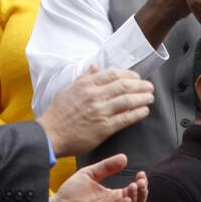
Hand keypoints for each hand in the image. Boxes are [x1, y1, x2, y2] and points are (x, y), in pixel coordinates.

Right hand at [36, 67, 154, 156]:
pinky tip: (144, 111)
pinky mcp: (104, 128)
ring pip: (127, 101)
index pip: (113, 74)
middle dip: (140, 86)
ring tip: (150, 97)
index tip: (137, 77)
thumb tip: (96, 66)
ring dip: (142, 98)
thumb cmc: (58, 113)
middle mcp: (94, 96)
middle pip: (124, 86)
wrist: (50, 134)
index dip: (129, 75)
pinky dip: (137, 113)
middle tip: (149, 87)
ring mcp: (100, 112)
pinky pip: (125, 118)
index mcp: (86, 85)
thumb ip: (84, 78)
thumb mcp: (69, 89)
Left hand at [37, 154, 147, 201]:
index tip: (141, 173)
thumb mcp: (89, 174)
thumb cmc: (70, 194)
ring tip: (134, 186)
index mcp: (113, 198)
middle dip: (142, 192)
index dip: (140, 184)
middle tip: (141, 181)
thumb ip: (106, 167)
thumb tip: (124, 157)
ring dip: (135, 199)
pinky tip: (126, 199)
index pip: (134, 192)